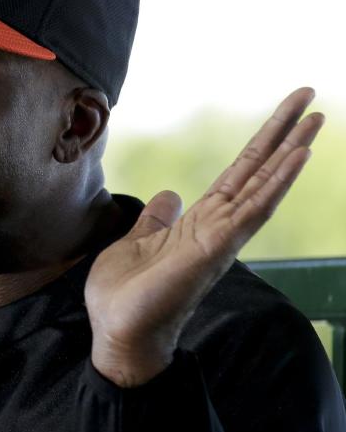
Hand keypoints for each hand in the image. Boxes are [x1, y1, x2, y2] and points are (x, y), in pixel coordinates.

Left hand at [85, 87, 323, 386]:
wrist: (117, 334)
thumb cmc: (126, 296)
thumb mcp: (136, 243)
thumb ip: (157, 219)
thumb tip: (169, 195)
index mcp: (199, 223)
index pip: (238, 175)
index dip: (261, 146)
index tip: (284, 116)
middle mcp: (218, 228)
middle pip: (257, 172)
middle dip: (283, 135)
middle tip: (311, 97)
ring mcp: (219, 239)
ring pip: (263, 186)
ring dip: (289, 152)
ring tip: (314, 119)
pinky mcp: (212, 250)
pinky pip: (251, 212)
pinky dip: (274, 184)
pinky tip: (295, 158)